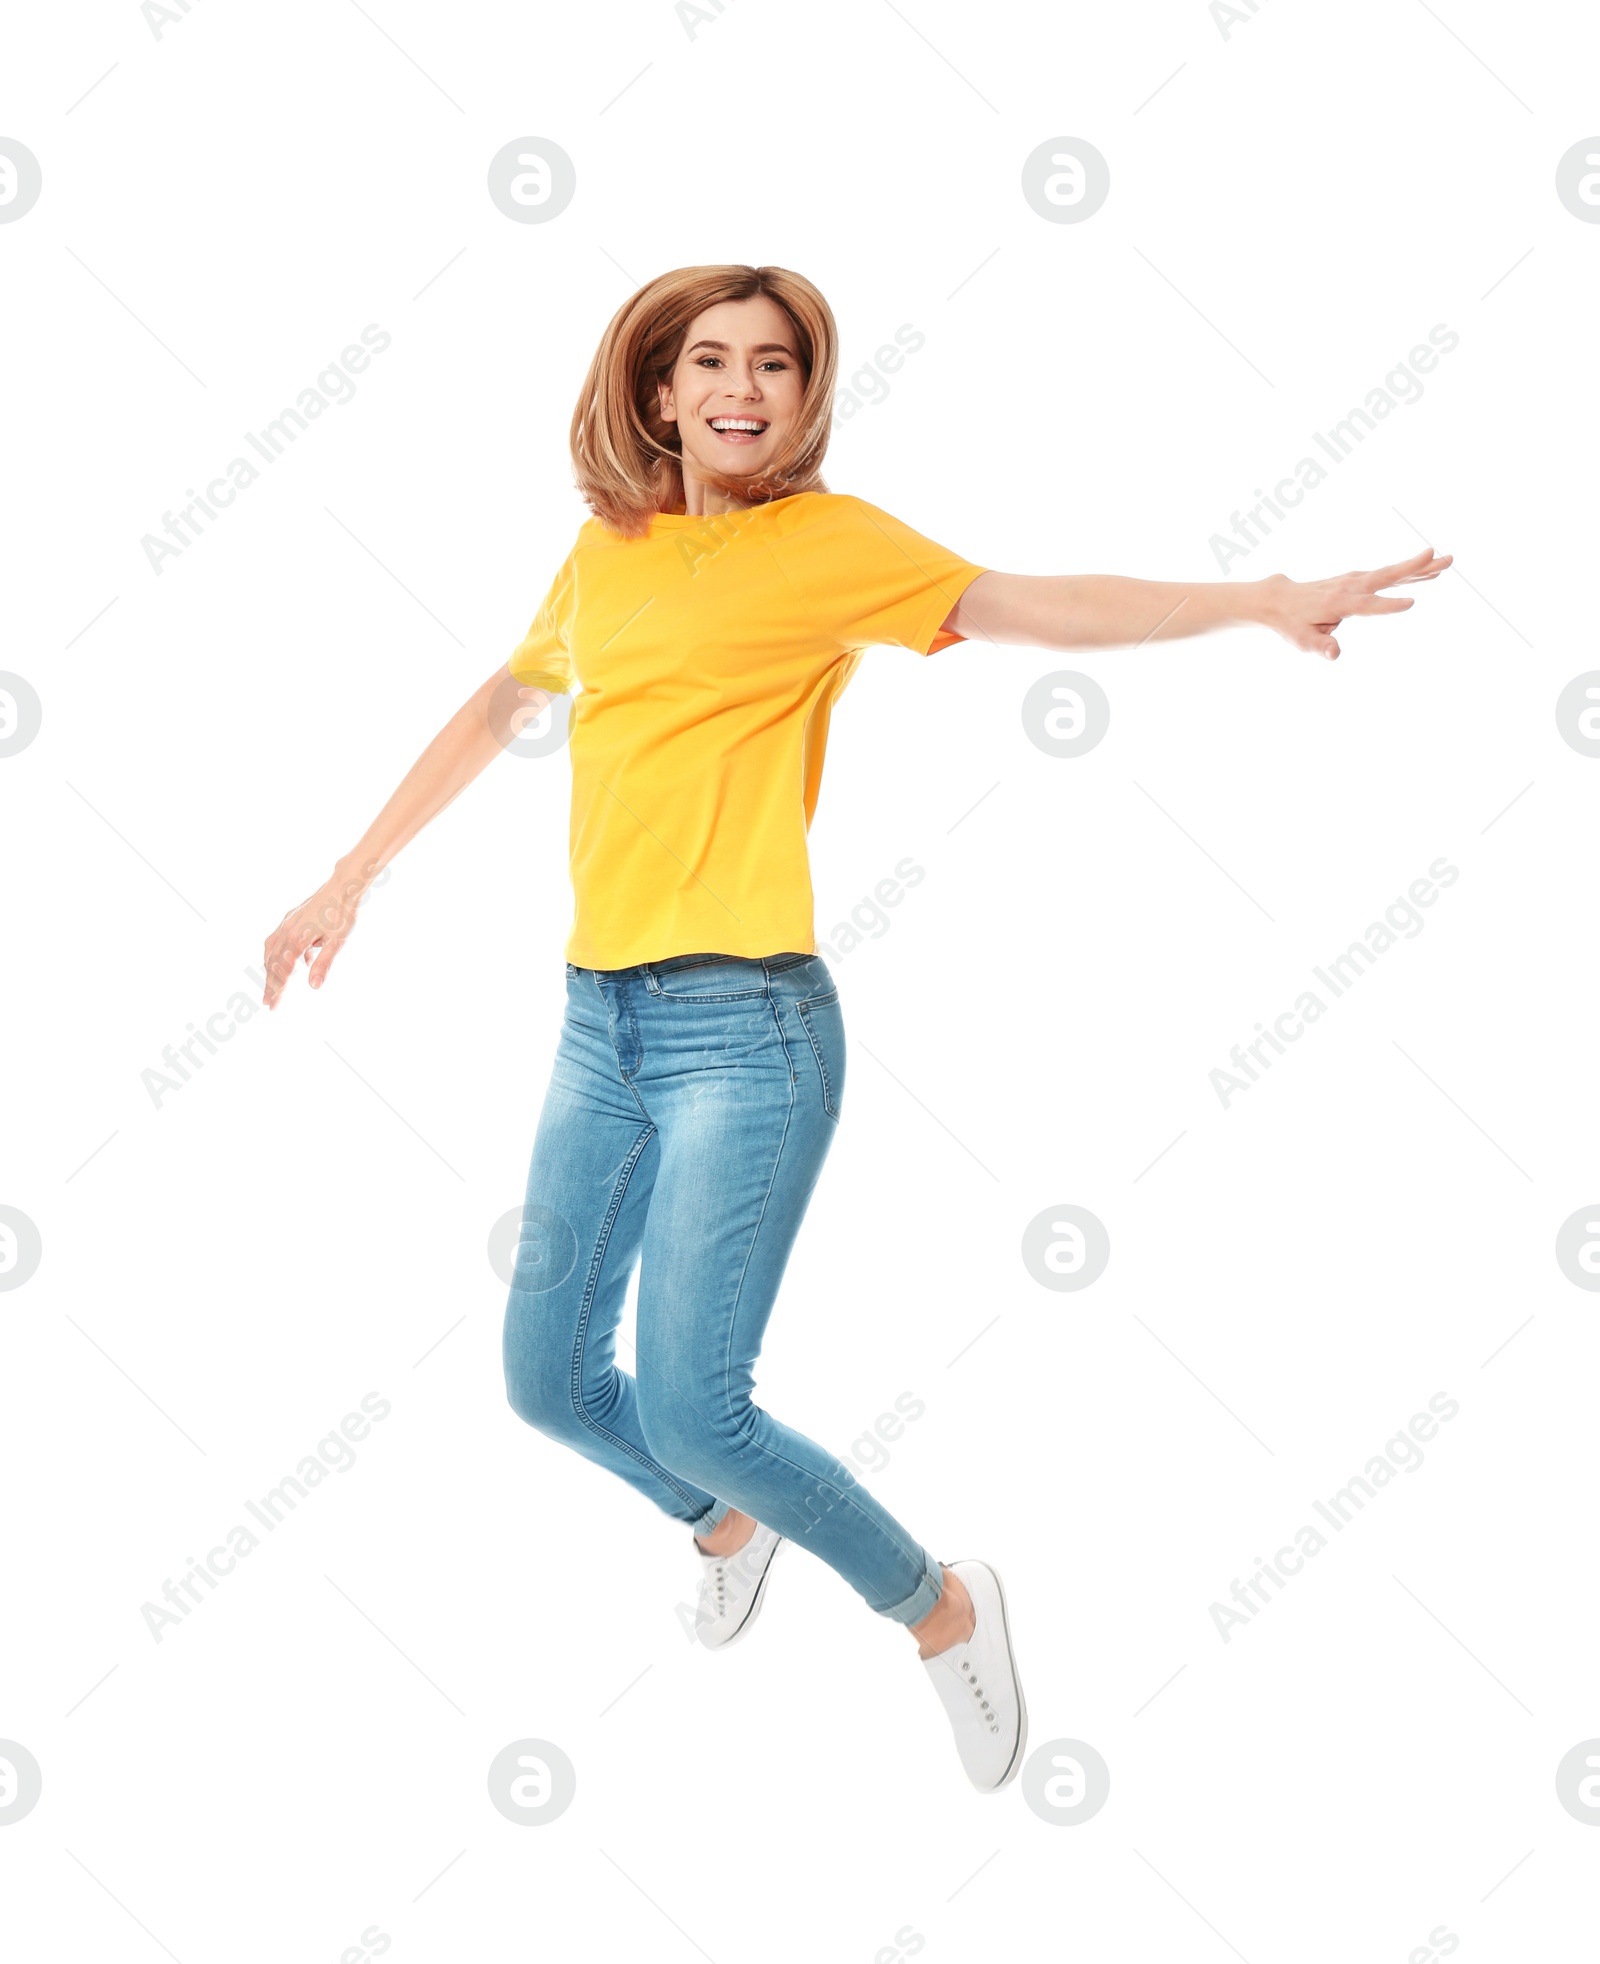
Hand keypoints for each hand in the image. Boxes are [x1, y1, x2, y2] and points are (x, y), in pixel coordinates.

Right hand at [262, 859, 377, 1009]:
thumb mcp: (338, 942)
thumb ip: (323, 964)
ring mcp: (286, 923)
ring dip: (271, 968)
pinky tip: (300, 961)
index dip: (277, 989)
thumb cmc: (343, 914)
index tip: (272, 1006)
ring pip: (272, 950)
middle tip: (267, 1003)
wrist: (342, 886)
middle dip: (270, 983)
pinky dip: (280, 953)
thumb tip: (313, 987)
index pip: (282, 970)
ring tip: (274, 985)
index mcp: (297, 939)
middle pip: (272, 962)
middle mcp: (286, 930)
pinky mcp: (290, 918)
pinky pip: (278, 939)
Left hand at [1256, 547, 1452, 660]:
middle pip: (1387, 577)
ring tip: (1446, 562)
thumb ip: (1320, 647)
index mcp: (1338, 603)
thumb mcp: (1301, 641)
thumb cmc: (1292, 624)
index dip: (1388, 606)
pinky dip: (1408, 571)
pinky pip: (1387, 575)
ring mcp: (1354, 580)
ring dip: (1419, 567)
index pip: (1367, 606)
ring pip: (1391, 573)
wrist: (1280, 599)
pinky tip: (1427, 570)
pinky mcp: (1358, 579)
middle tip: (1444, 559)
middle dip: (1416, 569)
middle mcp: (1349, 587)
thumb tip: (1335, 654)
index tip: (1411, 603)